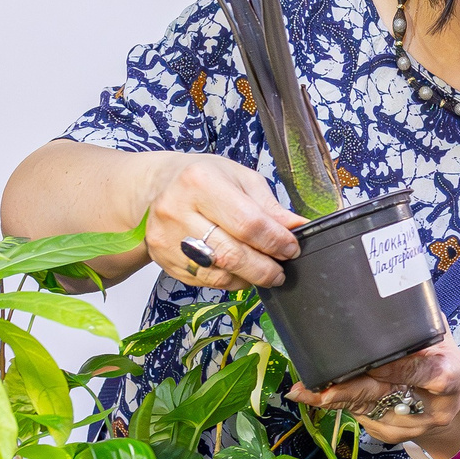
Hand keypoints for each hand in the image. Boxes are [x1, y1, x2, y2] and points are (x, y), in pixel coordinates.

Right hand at [144, 153, 305, 290]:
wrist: (161, 184)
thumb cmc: (206, 178)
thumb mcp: (242, 179)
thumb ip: (270, 207)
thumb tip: (297, 228)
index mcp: (201, 183)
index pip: (247, 223)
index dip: (275, 241)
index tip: (291, 249)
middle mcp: (177, 211)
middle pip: (231, 254)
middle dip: (264, 268)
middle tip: (280, 271)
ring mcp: (167, 239)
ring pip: (217, 274)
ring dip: (247, 278)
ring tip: (262, 270)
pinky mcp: (164, 259)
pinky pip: (204, 281)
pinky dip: (228, 281)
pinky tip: (238, 271)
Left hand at [288, 334, 459, 458]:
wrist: (452, 405)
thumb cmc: (443, 360)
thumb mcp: (441, 337)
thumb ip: (420, 322)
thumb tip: (390, 291)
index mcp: (450, 375)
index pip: (425, 373)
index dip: (399, 370)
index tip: (373, 365)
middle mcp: (430, 406)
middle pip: (386, 398)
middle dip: (349, 393)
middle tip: (319, 390)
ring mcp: (410, 424)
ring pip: (367, 410)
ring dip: (334, 400)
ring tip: (304, 392)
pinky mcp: (391, 433)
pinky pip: (362, 415)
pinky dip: (339, 404)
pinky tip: (314, 396)